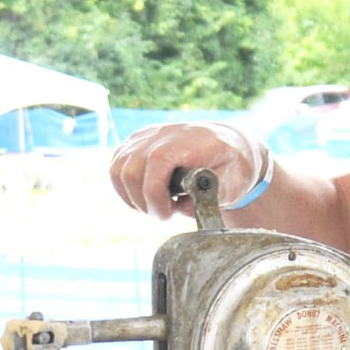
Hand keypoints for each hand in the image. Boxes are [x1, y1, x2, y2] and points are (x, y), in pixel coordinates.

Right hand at [109, 121, 271, 219]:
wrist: (227, 143)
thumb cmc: (232, 166)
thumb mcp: (234, 184)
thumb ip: (211, 196)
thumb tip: (180, 205)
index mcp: (190, 140)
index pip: (157, 161)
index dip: (155, 193)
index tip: (166, 214)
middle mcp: (163, 133)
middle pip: (132, 170)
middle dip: (144, 203)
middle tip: (164, 216)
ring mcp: (145, 136)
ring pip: (118, 171)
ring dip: (132, 198)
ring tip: (156, 208)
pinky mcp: (134, 143)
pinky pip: (115, 168)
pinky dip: (124, 189)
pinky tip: (144, 198)